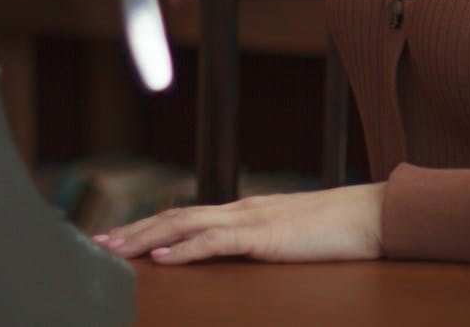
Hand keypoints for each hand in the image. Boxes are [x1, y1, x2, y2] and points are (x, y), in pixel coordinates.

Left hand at [94, 183, 385, 264]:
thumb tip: (242, 255)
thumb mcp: (292, 238)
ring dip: (146, 237)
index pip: (186, 217)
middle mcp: (242, 209)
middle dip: (133, 231)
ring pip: (186, 225)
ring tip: (113, 250)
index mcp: (247, 211)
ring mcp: (252, 220)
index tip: (117, 239)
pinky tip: (163, 259)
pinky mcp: (265, 236)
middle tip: (95, 244)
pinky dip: (186, 250)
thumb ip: (264, 243)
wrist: (375, 216)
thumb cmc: (340, 231)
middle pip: (175, 217)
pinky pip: (217, 243)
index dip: (149, 227)